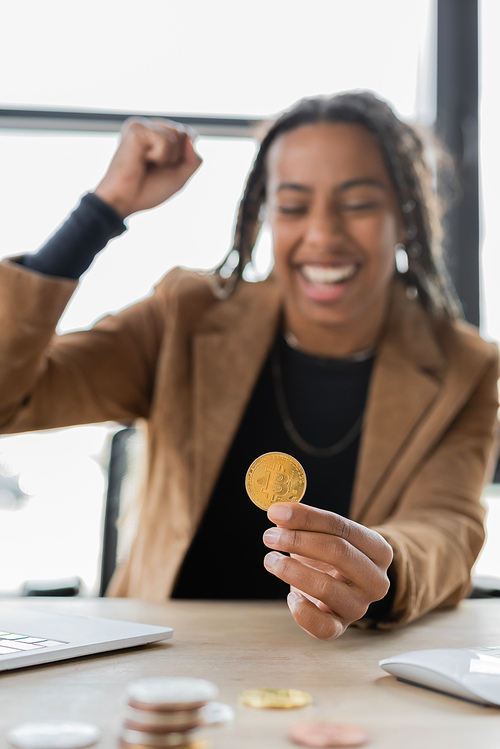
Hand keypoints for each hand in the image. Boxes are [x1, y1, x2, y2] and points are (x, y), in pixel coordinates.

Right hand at [94, 118, 201, 217]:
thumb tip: (191, 137)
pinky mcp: (135, 128)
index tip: (162, 169)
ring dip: (168, 158)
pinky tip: (141, 159)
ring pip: (178, 135)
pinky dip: (159, 156)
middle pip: (185, 133)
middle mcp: (149, 127)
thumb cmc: (148, 190)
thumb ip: (193, 159)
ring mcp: (142, 126)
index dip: (183, 158)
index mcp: (158, 136)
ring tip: (146, 163)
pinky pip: (165, 141)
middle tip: (154, 168)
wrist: (125, 200)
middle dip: (176, 158)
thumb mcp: (179, 177)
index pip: (188, 136)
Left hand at [263, 503, 392, 639]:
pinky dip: (301, 611)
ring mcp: (360, 607)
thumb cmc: (329, 555)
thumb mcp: (323, 534)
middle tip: (270, 536)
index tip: (276, 512)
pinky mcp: (341, 627)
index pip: (342, 527)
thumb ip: (305, 522)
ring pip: (326, 588)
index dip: (307, 518)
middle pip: (338, 552)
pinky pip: (322, 627)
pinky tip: (290, 595)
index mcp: (379, 550)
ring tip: (271, 559)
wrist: (339, 586)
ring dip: (291, 570)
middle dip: (298, 541)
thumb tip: (279, 512)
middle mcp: (376, 580)